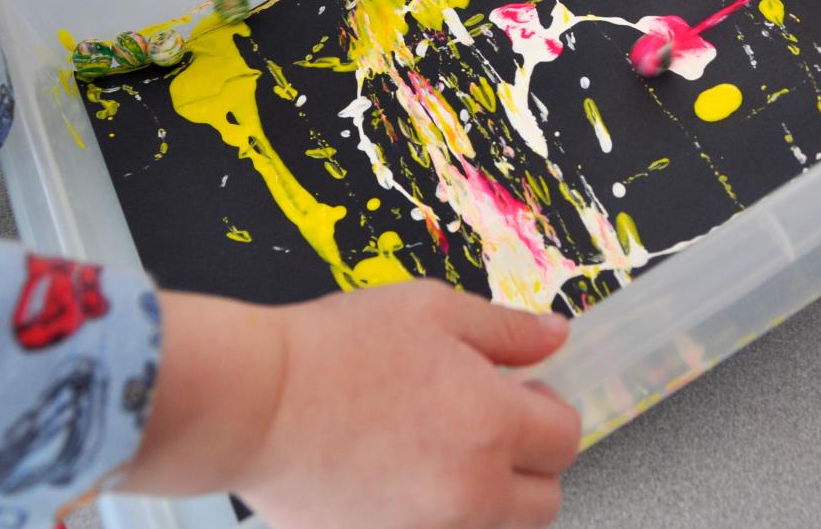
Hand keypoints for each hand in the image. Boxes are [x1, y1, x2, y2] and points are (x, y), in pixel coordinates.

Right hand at [120, 283, 581, 528]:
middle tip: (486, 426)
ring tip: (441, 453)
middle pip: (546, 501)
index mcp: (493, 426)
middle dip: (529, 463)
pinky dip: (438, 517)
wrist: (253, 403)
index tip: (522, 395)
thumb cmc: (333, 351)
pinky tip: (404, 479)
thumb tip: (555, 336)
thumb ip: (506, 330)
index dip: (549, 411)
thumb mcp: (431, 311)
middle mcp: (472, 491)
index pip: (567, 439)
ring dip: (489, 497)